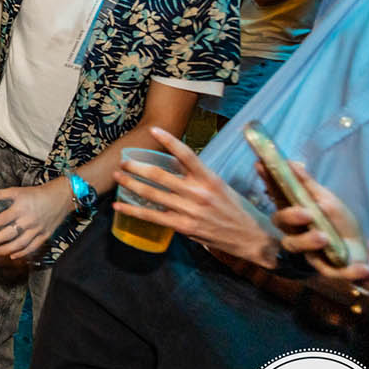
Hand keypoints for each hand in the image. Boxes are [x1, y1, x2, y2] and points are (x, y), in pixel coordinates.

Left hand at [0, 178, 73, 260]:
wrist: (61, 197)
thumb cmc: (36, 193)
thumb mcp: (17, 190)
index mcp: (20, 208)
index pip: (2, 219)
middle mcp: (28, 220)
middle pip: (9, 233)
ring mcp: (37, 229)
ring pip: (20, 243)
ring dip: (6, 249)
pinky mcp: (45, 235)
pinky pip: (33, 247)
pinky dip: (23, 253)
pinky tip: (13, 256)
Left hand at [112, 127, 279, 267]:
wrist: (250, 238)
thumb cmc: (236, 209)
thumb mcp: (221, 186)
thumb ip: (198, 175)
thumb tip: (175, 162)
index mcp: (210, 179)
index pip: (187, 155)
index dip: (169, 141)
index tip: (153, 130)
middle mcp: (198, 193)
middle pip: (160, 175)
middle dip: (137, 167)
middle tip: (123, 161)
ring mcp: (189, 211)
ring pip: (152, 194)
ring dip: (131, 184)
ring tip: (118, 177)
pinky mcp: (183, 227)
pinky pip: (152, 217)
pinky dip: (133, 210)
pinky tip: (119, 206)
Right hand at [271, 162, 368, 283]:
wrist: (363, 252)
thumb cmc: (341, 223)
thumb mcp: (329, 201)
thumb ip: (310, 185)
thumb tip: (293, 163)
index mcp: (295, 211)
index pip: (277, 194)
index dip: (267, 180)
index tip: (261, 163)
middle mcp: (294, 230)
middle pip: (280, 222)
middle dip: (289, 216)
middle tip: (307, 213)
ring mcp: (306, 250)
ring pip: (294, 246)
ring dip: (307, 241)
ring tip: (324, 238)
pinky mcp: (324, 269)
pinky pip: (330, 271)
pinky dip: (348, 271)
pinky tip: (361, 268)